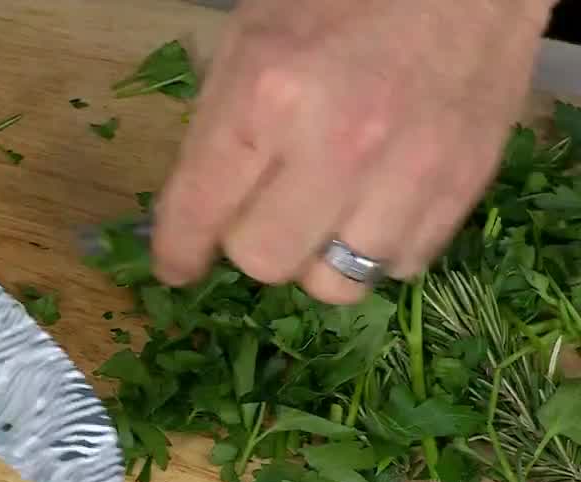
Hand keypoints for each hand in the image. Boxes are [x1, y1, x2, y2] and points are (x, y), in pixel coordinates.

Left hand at [151, 0, 556, 303]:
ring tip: (324, 210)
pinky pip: (401, 266)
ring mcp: (409, 169)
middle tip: (263, 208)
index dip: (179, 250)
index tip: (177, 264)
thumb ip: (218, 130)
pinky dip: (378, 247)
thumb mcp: (252, 40)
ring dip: (318, 255)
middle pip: (265, 262)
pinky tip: (376, 203)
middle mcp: (339, 143)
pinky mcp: (464, 184)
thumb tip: (191, 216)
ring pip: (335, 283)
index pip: (200, 212)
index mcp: (270, 94)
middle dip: (252, 241)